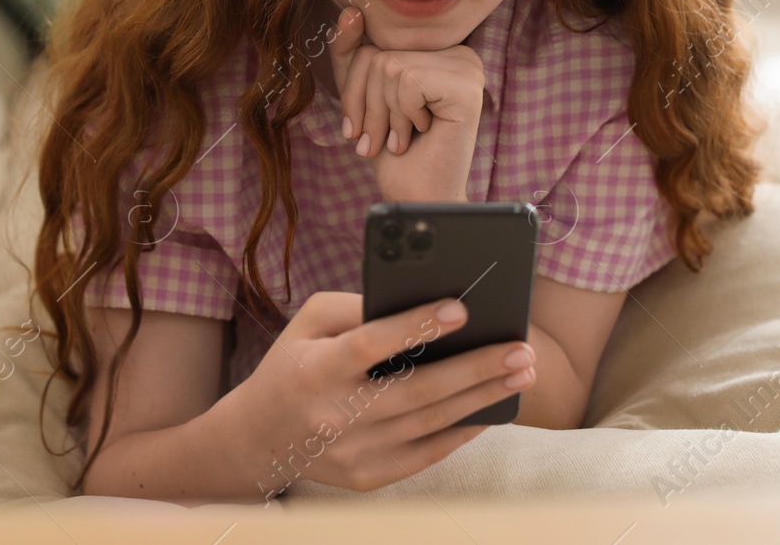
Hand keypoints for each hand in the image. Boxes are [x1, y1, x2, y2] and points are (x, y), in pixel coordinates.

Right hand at [229, 291, 535, 493]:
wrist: (258, 440)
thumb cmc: (293, 366)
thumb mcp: (308, 322)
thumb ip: (356, 305)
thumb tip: (419, 302)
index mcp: (316, 369)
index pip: (371, 344)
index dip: (416, 326)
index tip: (461, 308)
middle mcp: (335, 414)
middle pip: (417, 390)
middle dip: (475, 368)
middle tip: (521, 349)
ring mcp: (354, 452)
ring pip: (430, 423)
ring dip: (482, 397)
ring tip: (520, 372)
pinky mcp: (368, 477)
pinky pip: (427, 454)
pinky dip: (463, 431)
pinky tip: (492, 408)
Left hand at [327, 5, 485, 202]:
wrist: (415, 195)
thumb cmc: (391, 149)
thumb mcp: (361, 94)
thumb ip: (351, 52)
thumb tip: (350, 11)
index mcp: (435, 49)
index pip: (372, 43)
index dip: (355, 88)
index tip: (363, 125)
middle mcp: (457, 51)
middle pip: (378, 54)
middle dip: (367, 104)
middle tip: (381, 137)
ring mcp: (466, 66)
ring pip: (389, 66)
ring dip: (385, 114)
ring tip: (402, 137)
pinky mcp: (467, 85)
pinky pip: (407, 80)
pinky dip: (403, 114)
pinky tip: (422, 132)